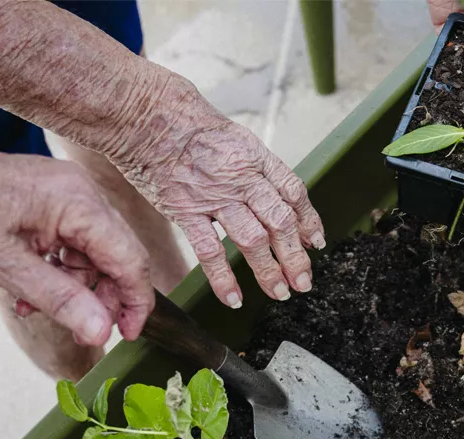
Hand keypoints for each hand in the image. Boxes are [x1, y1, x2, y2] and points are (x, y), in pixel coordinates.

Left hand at [0, 139, 152, 345]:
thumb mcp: (4, 265)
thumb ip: (59, 298)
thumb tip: (101, 330)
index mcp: (77, 202)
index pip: (129, 259)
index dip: (136, 302)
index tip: (128, 336)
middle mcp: (80, 192)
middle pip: (117, 255)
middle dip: (104, 297)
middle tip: (84, 330)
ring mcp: (65, 194)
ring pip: (93, 253)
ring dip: (75, 287)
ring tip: (36, 307)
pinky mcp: (49, 200)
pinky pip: (71, 242)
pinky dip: (58, 270)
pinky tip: (28, 291)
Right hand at [118, 77, 324, 308]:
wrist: (148, 115)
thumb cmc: (189, 126)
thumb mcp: (235, 139)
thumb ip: (256, 170)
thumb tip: (277, 201)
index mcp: (256, 158)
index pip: (294, 194)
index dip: (309, 222)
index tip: (316, 244)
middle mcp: (241, 178)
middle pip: (280, 223)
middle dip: (295, 257)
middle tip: (304, 281)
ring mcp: (214, 196)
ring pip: (252, 240)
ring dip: (269, 271)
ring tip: (279, 293)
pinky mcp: (185, 210)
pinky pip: (209, 251)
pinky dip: (224, 278)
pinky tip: (234, 297)